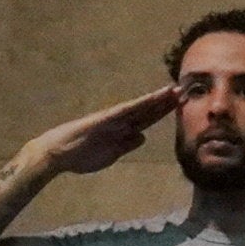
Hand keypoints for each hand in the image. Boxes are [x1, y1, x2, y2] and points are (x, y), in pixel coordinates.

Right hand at [25, 92, 169, 178]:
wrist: (58, 154)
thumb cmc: (81, 155)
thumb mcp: (111, 154)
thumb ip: (126, 145)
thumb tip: (142, 137)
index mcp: (122, 131)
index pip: (147, 119)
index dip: (163, 111)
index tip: (180, 104)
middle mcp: (120, 122)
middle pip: (148, 111)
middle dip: (166, 103)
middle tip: (185, 91)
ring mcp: (113, 119)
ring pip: (140, 107)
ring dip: (158, 99)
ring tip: (175, 90)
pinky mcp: (105, 119)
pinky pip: (127, 110)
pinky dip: (140, 104)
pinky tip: (153, 98)